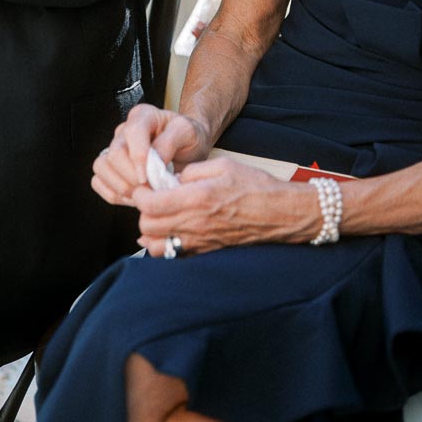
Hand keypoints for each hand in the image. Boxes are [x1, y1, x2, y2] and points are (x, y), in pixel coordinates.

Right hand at [92, 103, 210, 205]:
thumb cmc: (189, 138)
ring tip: (143, 195)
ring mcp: (114, 148)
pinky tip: (133, 197)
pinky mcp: (110, 167)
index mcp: (143, 116)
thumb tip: (153, 163)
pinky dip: (113, 194)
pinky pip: (98, 181)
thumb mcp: (188, 133)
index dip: (138, 158)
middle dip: (131, 178)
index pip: (132, 133)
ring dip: (120, 187)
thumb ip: (170, 142)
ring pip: (100, 167)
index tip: (149, 179)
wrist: (189, 148)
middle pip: (113, 155)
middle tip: (151, 191)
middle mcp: (123, 131)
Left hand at [132, 157, 317, 255]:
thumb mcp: (222, 165)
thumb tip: (169, 180)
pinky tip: (170, 231)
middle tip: (151, 199)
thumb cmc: (255, 186)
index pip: (149, 204)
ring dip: (151, 231)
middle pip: (147, 226)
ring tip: (159, 216)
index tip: (144, 186)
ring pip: (156, 246)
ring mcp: (200, 242)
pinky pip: (173, 255)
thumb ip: (191, 171)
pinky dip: (164, 245)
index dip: (139, 194)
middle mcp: (195, 224)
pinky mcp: (206, 252)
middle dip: (143, 212)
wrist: (282, 213)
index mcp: (196, 198)